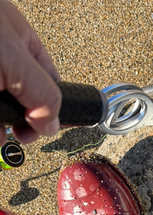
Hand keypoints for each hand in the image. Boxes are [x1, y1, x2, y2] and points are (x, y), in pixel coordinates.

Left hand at [0, 0, 61, 145]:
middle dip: (26, 123)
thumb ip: (42, 94)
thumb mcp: (15, 61)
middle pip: (24, 100)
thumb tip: (53, 125)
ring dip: (4, 129)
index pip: (49, 81)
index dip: (53, 108)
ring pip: (3, 110)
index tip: (51, 129)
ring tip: (1, 139)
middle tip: (23, 136)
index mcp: (21, 44)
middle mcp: (3, 59)